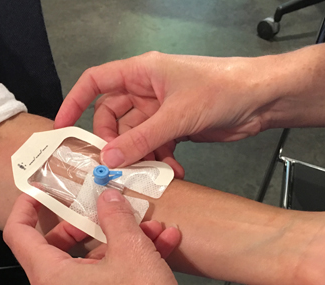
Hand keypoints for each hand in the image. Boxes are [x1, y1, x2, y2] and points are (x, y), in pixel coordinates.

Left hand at [4, 190, 227, 284]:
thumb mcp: (131, 250)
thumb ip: (115, 217)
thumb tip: (107, 198)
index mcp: (51, 279)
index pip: (18, 235)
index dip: (25, 207)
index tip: (38, 192)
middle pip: (57, 249)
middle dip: (86, 224)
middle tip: (103, 210)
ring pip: (90, 265)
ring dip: (119, 242)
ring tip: (150, 228)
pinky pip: (105, 283)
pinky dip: (128, 264)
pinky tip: (163, 246)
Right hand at [55, 52, 277, 170]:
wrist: (261, 99)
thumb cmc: (221, 89)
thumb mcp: (176, 115)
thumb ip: (141, 139)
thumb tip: (108, 159)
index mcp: (141, 72)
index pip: (96, 81)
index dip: (75, 101)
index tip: (62, 126)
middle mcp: (146, 89)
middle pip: (112, 116)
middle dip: (113, 141)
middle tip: (115, 163)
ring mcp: (160, 110)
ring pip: (134, 136)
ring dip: (139, 155)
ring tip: (149, 171)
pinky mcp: (174, 127)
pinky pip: (154, 146)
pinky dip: (158, 160)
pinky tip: (173, 171)